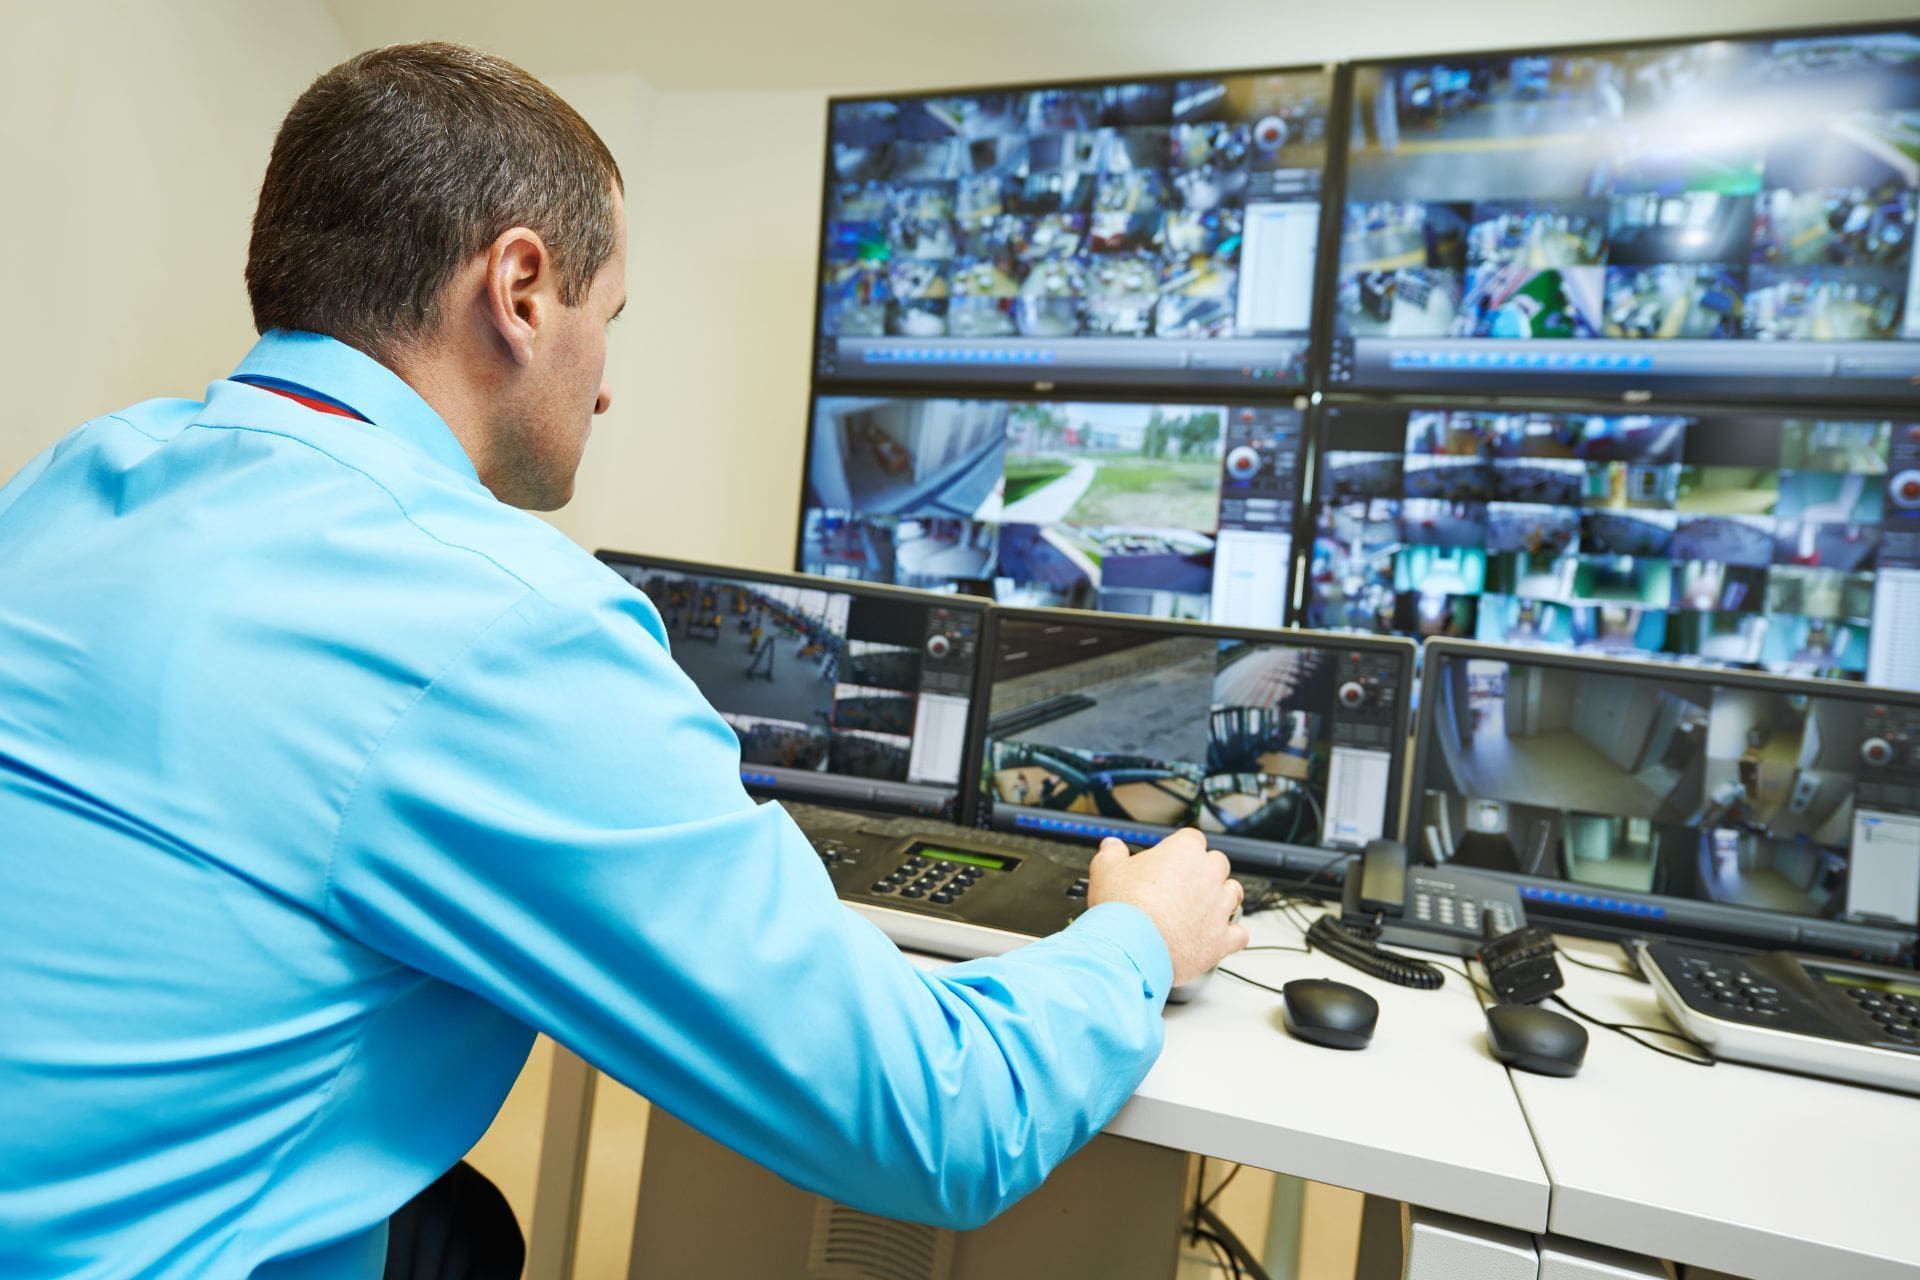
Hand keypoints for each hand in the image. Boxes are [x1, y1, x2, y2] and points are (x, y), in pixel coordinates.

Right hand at [1087, 829, 1246, 989]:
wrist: (1131, 949)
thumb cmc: (1122, 909)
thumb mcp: (1106, 871)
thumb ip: (1112, 853)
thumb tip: (1112, 846)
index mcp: (1184, 852)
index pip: (1192, 839)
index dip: (1180, 850)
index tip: (1169, 862)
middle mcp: (1208, 875)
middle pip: (1218, 863)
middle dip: (1204, 872)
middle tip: (1183, 886)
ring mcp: (1218, 907)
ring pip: (1234, 894)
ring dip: (1221, 899)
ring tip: (1201, 909)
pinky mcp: (1222, 939)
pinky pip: (1239, 934)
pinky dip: (1230, 936)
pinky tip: (1217, 937)